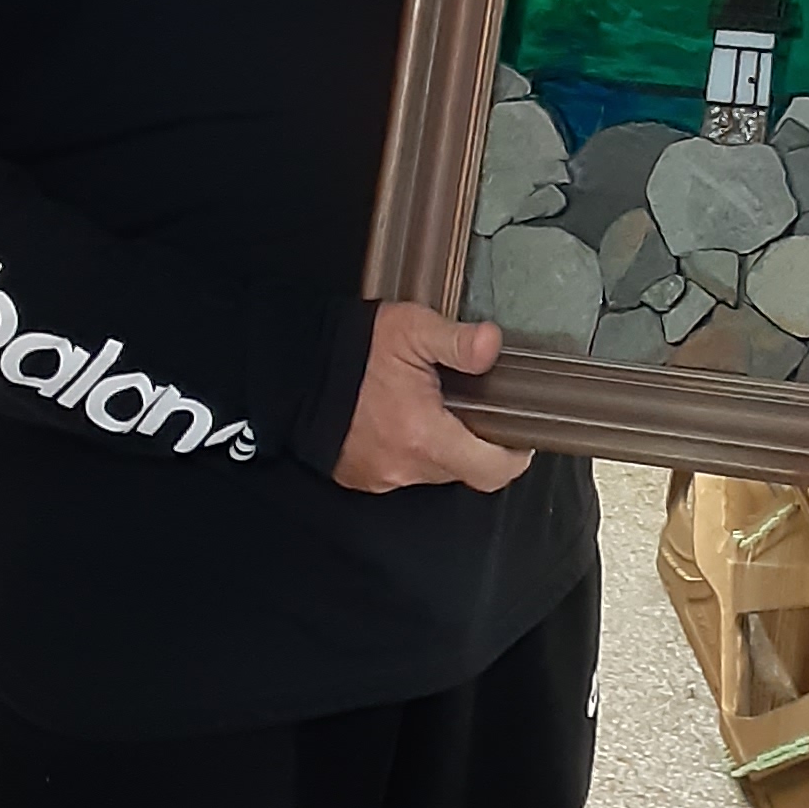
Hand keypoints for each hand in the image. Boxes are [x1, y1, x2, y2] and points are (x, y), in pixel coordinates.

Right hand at [334, 302, 531, 494]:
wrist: (291, 370)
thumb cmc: (350, 350)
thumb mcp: (411, 330)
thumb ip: (457, 341)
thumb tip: (491, 346)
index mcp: (425, 436)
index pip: (492, 471)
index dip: (512, 456)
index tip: (517, 435)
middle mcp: (404, 467)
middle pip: (463, 469)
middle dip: (472, 440)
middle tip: (469, 404)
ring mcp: (380, 477)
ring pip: (432, 470)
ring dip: (438, 444)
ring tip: (429, 405)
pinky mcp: (360, 477)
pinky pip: (400, 470)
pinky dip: (408, 449)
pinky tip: (398, 418)